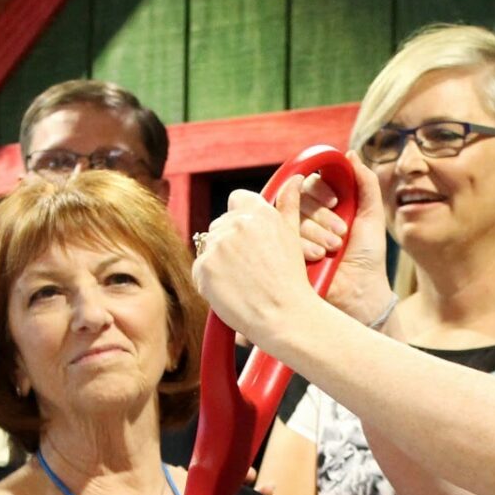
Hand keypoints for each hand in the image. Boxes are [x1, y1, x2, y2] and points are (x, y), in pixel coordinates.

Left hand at [195, 177, 324, 348]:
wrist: (284, 316)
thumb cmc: (291, 281)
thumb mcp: (294, 238)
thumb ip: (289, 205)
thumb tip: (294, 178)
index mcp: (259, 212)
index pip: (236, 199)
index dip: (240, 218)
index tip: (248, 239)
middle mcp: (237, 223)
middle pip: (219, 226)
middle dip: (228, 244)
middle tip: (247, 269)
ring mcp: (218, 245)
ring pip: (208, 248)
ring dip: (217, 263)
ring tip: (240, 282)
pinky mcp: (204, 267)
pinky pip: (199, 270)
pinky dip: (209, 282)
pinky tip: (229, 292)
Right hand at [292, 154, 393, 326]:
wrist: (360, 293)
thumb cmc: (368, 256)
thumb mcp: (372, 216)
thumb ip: (366, 183)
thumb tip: (350, 155)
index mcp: (324, 205)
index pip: (310, 182)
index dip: (321, 189)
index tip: (336, 202)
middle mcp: (306, 217)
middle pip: (298, 198)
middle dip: (321, 215)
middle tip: (341, 234)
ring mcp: (292, 236)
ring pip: (289, 216)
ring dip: (314, 230)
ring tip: (333, 248)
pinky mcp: (283, 253)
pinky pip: (282, 237)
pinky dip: (302, 243)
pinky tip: (317, 256)